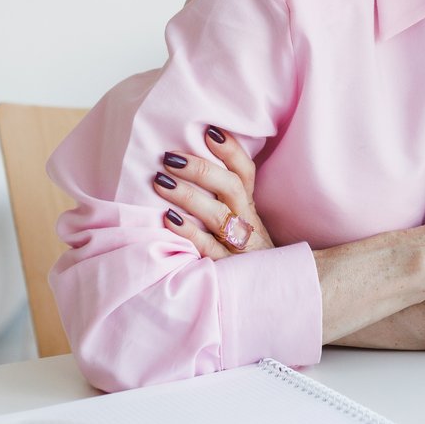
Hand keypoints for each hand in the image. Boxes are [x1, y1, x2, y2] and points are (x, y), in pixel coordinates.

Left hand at [153, 126, 276, 258]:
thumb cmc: (240, 252)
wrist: (265, 292)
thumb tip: (182, 164)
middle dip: (201, 169)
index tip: (209, 131)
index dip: (231, 151)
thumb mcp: (238, 223)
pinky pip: (208, 248)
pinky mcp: (227, 268)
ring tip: (160, 181)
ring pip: (218, 215)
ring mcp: (239, 246)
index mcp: (248, 207)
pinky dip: (189, 232)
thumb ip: (218, 198)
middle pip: (231, 188)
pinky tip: (167, 219)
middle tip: (170, 157)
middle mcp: (246, 221)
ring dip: (189, 195)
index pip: (245, 172)